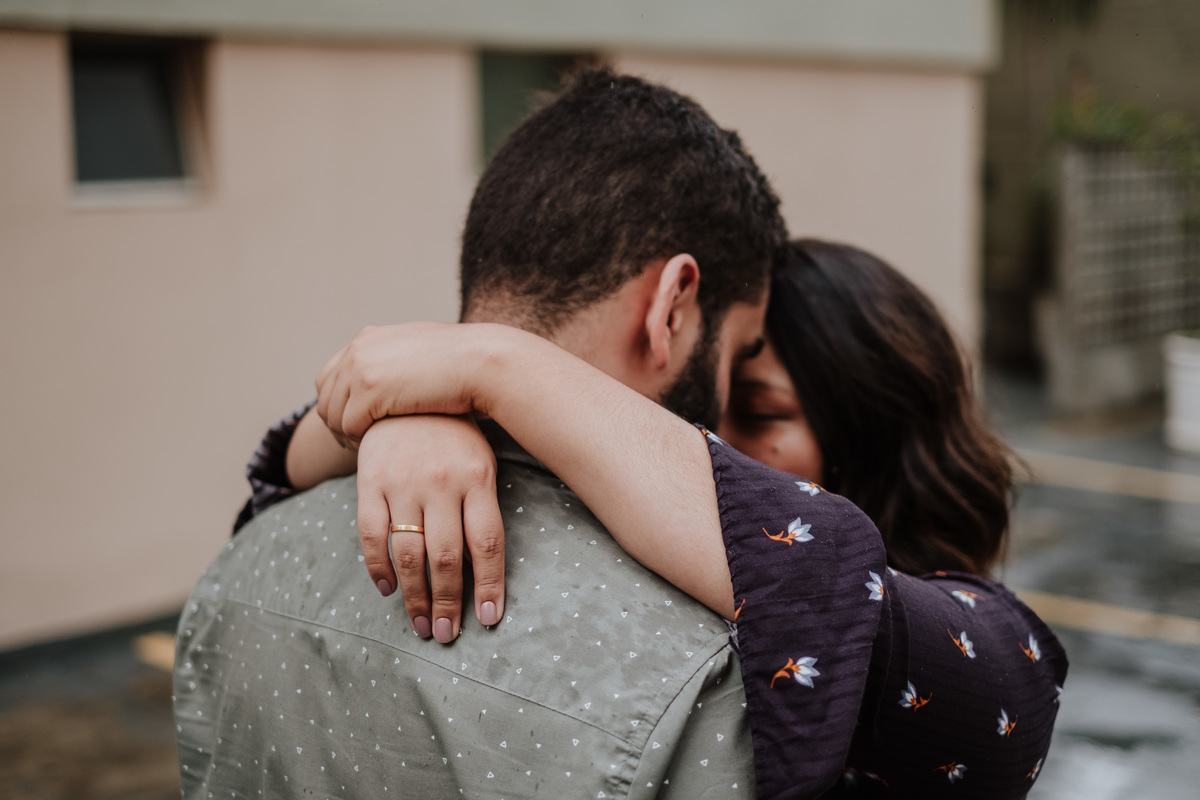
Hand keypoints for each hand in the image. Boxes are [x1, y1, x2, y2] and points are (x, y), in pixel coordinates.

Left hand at [315, 323, 480, 447]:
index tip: (353, 426)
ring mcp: (361, 368)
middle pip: (326, 397)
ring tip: (367, 449)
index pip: (330, 376)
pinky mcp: (369, 390)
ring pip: (334, 414)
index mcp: (369, 339)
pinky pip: (349, 426)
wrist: (482, 363)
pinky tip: (377, 449)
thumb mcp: (422, 354)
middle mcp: (359, 349)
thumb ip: (399, 363)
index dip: (338, 405)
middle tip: (355, 444)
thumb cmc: (465, 365)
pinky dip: (359, 441)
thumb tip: (394, 380)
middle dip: (337, 423)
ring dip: (347, 436)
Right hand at [356, 414, 504, 641]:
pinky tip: (389, 590)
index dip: (489, 584)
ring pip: (409, 553)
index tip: (488, 619)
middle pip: (447, 556)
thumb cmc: (454, 435)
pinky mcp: (371, 481)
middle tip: (446, 634)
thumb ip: (482, 507)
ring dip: (415, 596)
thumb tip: (482, 570)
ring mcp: (403, 482)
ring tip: (421, 625)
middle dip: (447, 602)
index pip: (487, 543)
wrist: (409, 388)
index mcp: (477, 478)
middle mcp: (442, 482)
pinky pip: (372, 534)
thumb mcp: (481, 461)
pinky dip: (378, 568)